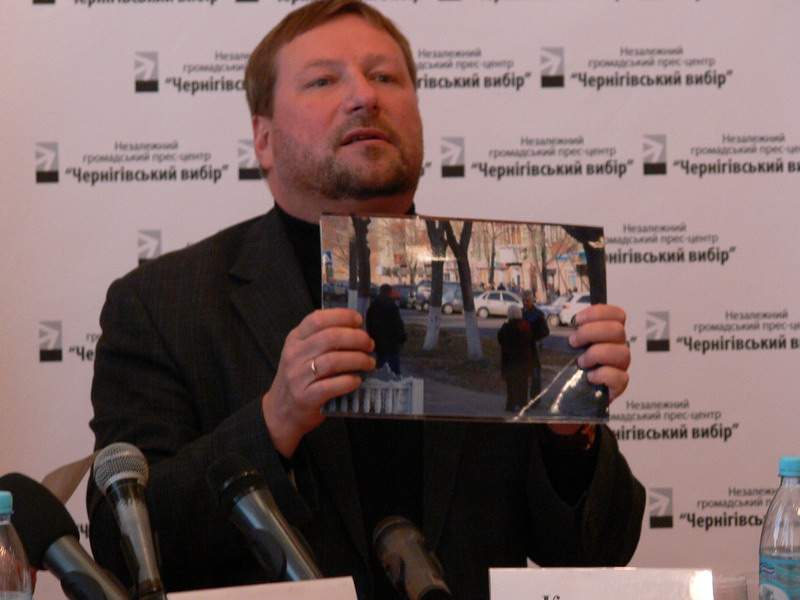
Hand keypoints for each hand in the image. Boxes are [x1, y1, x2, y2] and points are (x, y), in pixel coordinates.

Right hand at [261, 308, 375, 457]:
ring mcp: (298, 377)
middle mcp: (294, 355)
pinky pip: (332, 385)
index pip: (318, 319)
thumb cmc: (299, 378)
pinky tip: (357, 380)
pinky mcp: (305, 398)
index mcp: (295, 339)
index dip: (342, 316)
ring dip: (358, 359)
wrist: (280, 412)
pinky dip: (349, 381)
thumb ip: (321, 338)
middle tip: (369, 344)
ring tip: (369, 362)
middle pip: (330, 337)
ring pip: (333, 360)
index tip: (359, 320)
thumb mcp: (302, 352)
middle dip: (357, 338)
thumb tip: (355, 327)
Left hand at [548, 304, 629, 436]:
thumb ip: (552, 332)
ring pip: (622, 352)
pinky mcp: (618, 385)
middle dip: (592, 332)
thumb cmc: (564, 368)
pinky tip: (589, 377)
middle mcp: (616, 347)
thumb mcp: (558, 348)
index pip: (616, 314)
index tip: (577, 320)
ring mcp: (619, 366)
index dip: (599, 312)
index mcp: (605, 334)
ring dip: (597, 353)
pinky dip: (604, 375)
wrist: (565, 398)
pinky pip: (621, 377)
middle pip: (618, 329)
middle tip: (573, 342)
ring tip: (580, 362)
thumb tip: (525, 321)